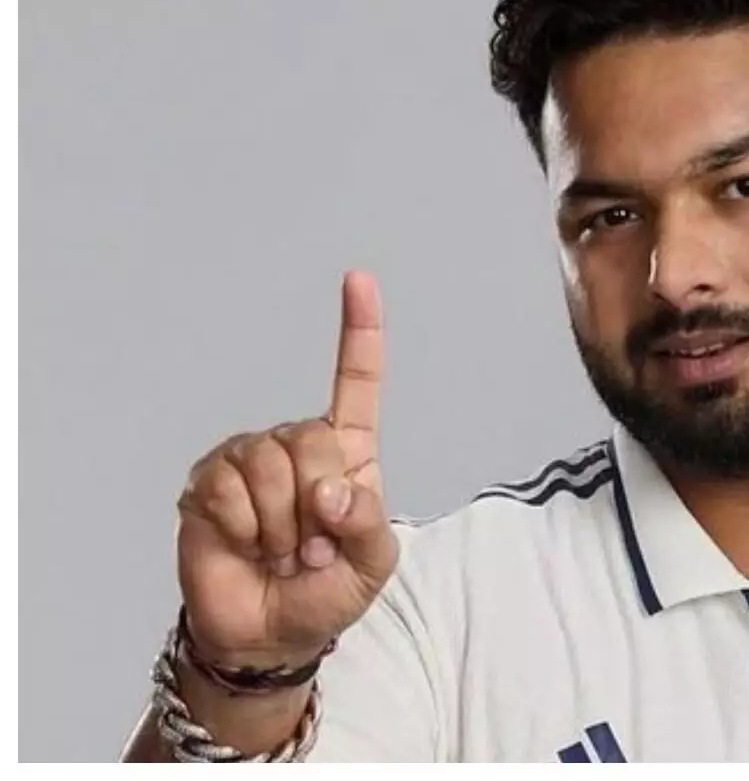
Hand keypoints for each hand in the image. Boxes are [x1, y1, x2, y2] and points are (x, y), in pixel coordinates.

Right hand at [175, 270, 397, 667]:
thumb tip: (330, 491)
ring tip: (281, 551)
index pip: (356, 382)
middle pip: (312, 437)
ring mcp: (249, 460)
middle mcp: (298, 445)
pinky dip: (244, 528)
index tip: (358, 279)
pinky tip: (247, 545)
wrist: (270, 633)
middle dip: (318, 504)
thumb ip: (368, 523)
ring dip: (281, 525)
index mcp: (349, 451)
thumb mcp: (374, 564)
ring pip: (270, 464)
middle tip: (313, 547)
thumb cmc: (326, 592)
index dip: (358, 331)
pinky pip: (227, 489)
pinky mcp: (208, 483)